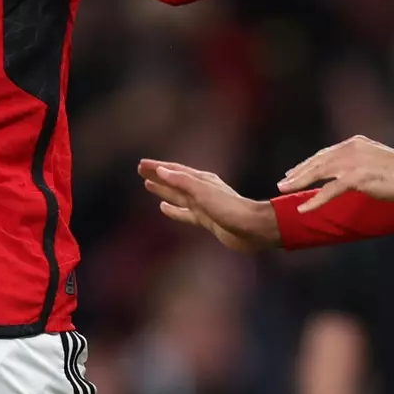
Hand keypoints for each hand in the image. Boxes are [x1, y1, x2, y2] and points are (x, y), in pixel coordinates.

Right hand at [138, 160, 280, 251]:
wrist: (252, 228)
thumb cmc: (230, 208)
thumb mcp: (203, 192)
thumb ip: (182, 182)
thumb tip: (161, 171)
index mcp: (201, 180)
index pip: (174, 171)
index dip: (157, 167)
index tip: (141, 164)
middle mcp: (202, 189)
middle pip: (174, 180)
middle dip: (158, 175)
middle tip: (141, 170)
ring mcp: (203, 205)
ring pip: (177, 195)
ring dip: (163, 189)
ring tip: (148, 185)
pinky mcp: (206, 219)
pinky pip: (184, 212)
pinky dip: (172, 209)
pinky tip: (164, 207)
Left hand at [277, 136, 393, 212]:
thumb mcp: (375, 159)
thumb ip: (359, 162)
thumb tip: (347, 173)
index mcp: (354, 143)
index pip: (325, 154)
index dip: (308, 164)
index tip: (294, 172)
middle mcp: (350, 149)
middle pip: (317, 161)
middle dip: (298, 172)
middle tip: (282, 182)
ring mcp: (353, 162)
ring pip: (318, 173)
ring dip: (299, 183)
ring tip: (284, 191)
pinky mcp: (357, 178)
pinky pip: (329, 191)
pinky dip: (314, 200)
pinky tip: (304, 209)